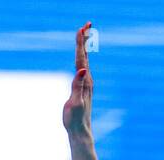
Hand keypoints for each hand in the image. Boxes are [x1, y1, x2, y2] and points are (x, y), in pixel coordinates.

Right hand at [62, 21, 93, 138]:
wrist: (80, 131)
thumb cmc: (75, 119)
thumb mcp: (75, 102)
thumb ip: (78, 85)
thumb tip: (83, 69)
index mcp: (85, 82)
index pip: (82, 58)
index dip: (81, 43)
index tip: (82, 28)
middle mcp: (88, 81)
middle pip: (85, 56)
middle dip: (85, 39)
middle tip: (86, 24)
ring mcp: (86, 84)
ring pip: (84, 61)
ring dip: (84, 47)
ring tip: (84, 34)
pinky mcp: (83, 89)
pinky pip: (82, 68)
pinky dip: (82, 58)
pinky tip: (82, 57)